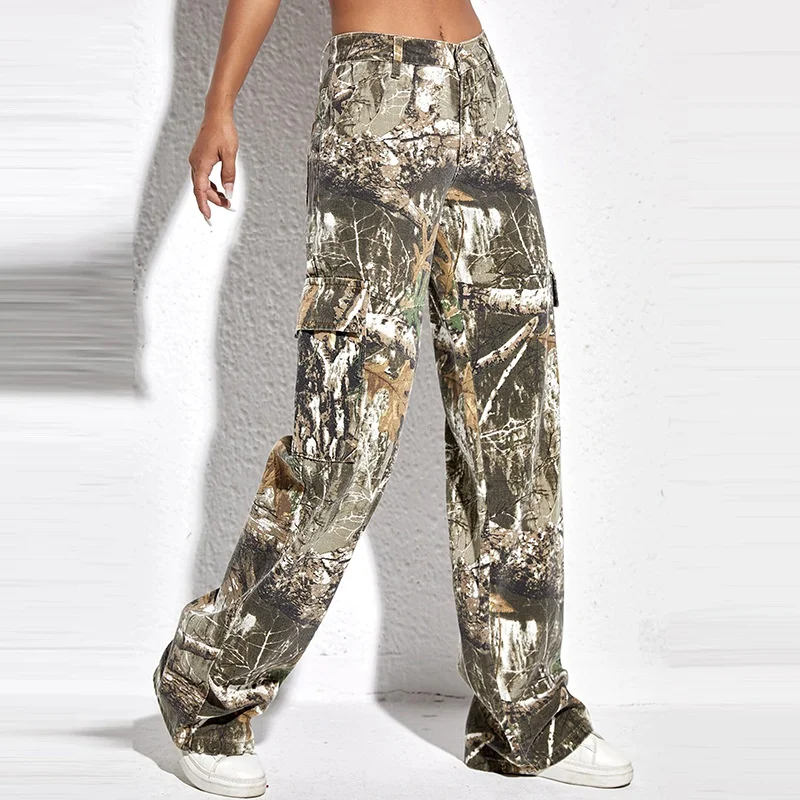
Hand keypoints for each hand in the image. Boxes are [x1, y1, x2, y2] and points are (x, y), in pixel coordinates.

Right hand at [188, 109, 238, 223]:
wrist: (216, 115)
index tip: (208, 217)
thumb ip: (229, 175)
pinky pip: (202, 176)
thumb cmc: (223, 132)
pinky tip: (219, 188)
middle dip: (213, 200)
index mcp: (201, 164)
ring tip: (226, 200)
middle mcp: (195, 163)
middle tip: (229, 206)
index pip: (200, 190)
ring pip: (201, 183)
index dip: (204, 205)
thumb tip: (229, 193)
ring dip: (212, 193)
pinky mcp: (199, 157)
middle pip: (201, 189)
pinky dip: (210, 185)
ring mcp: (196, 160)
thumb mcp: (230, 155)